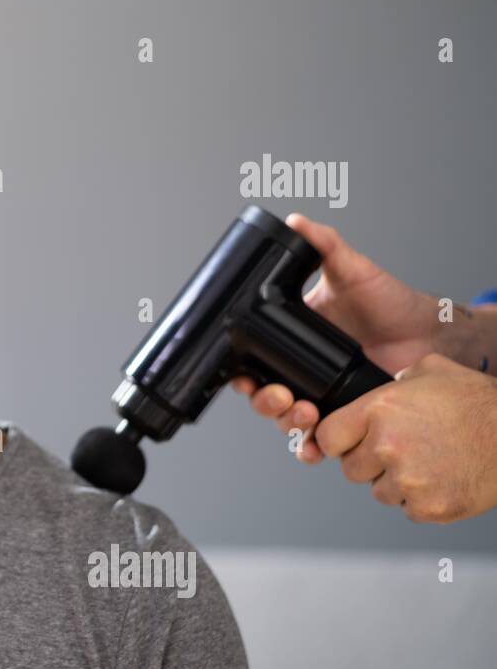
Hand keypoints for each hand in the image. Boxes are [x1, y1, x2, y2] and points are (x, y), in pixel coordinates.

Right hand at [230, 212, 440, 462]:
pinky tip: (314, 445)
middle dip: (264, 402)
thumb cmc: (389, 301)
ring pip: (286, 419)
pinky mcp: (344, 414)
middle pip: (263, 395)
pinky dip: (311, 446)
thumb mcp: (352, 270)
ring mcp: (321, 392)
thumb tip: (296, 221)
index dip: (240, 374)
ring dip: (287, 423)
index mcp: (290, 336)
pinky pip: (319, 438)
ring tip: (305, 414)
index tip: (244, 377)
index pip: (251, 359)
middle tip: (279, 396)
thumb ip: (323, 246)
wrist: (427, 332)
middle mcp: (300, 368)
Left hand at [310, 353, 496, 522]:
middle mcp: (387, 446)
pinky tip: (444, 478)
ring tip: (430, 462)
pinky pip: (408, 509)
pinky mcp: (429, 506)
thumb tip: (384, 385)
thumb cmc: (481, 403)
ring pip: (380, 492)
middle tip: (403, 451)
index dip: (338, 441)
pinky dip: (423, 500)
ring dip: (397, 483)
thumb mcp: (432, 370)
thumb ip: (397, 379)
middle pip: (351, 470)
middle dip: (370, 463)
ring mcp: (407, 479)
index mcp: (379, 410)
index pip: (327, 438)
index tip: (349, 443)